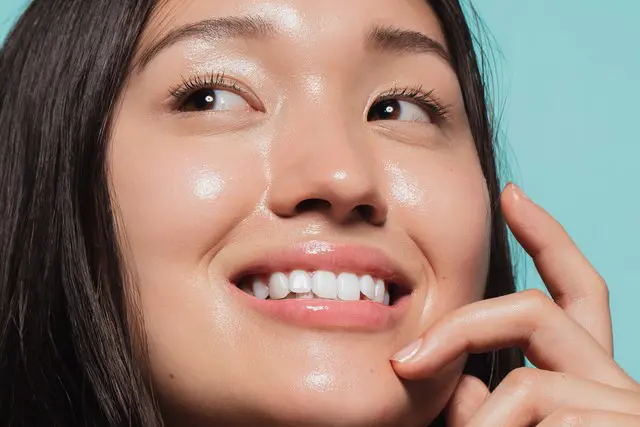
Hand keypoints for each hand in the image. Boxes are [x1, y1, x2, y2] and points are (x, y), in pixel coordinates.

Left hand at [391, 183, 639, 425]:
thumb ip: (481, 404)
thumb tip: (456, 376)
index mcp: (587, 382)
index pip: (578, 294)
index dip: (547, 239)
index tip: (510, 193)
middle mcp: (617, 387)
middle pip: (541, 313)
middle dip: (464, 330)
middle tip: (405, 363)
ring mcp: (626, 410)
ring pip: (528, 386)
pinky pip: (534, 409)